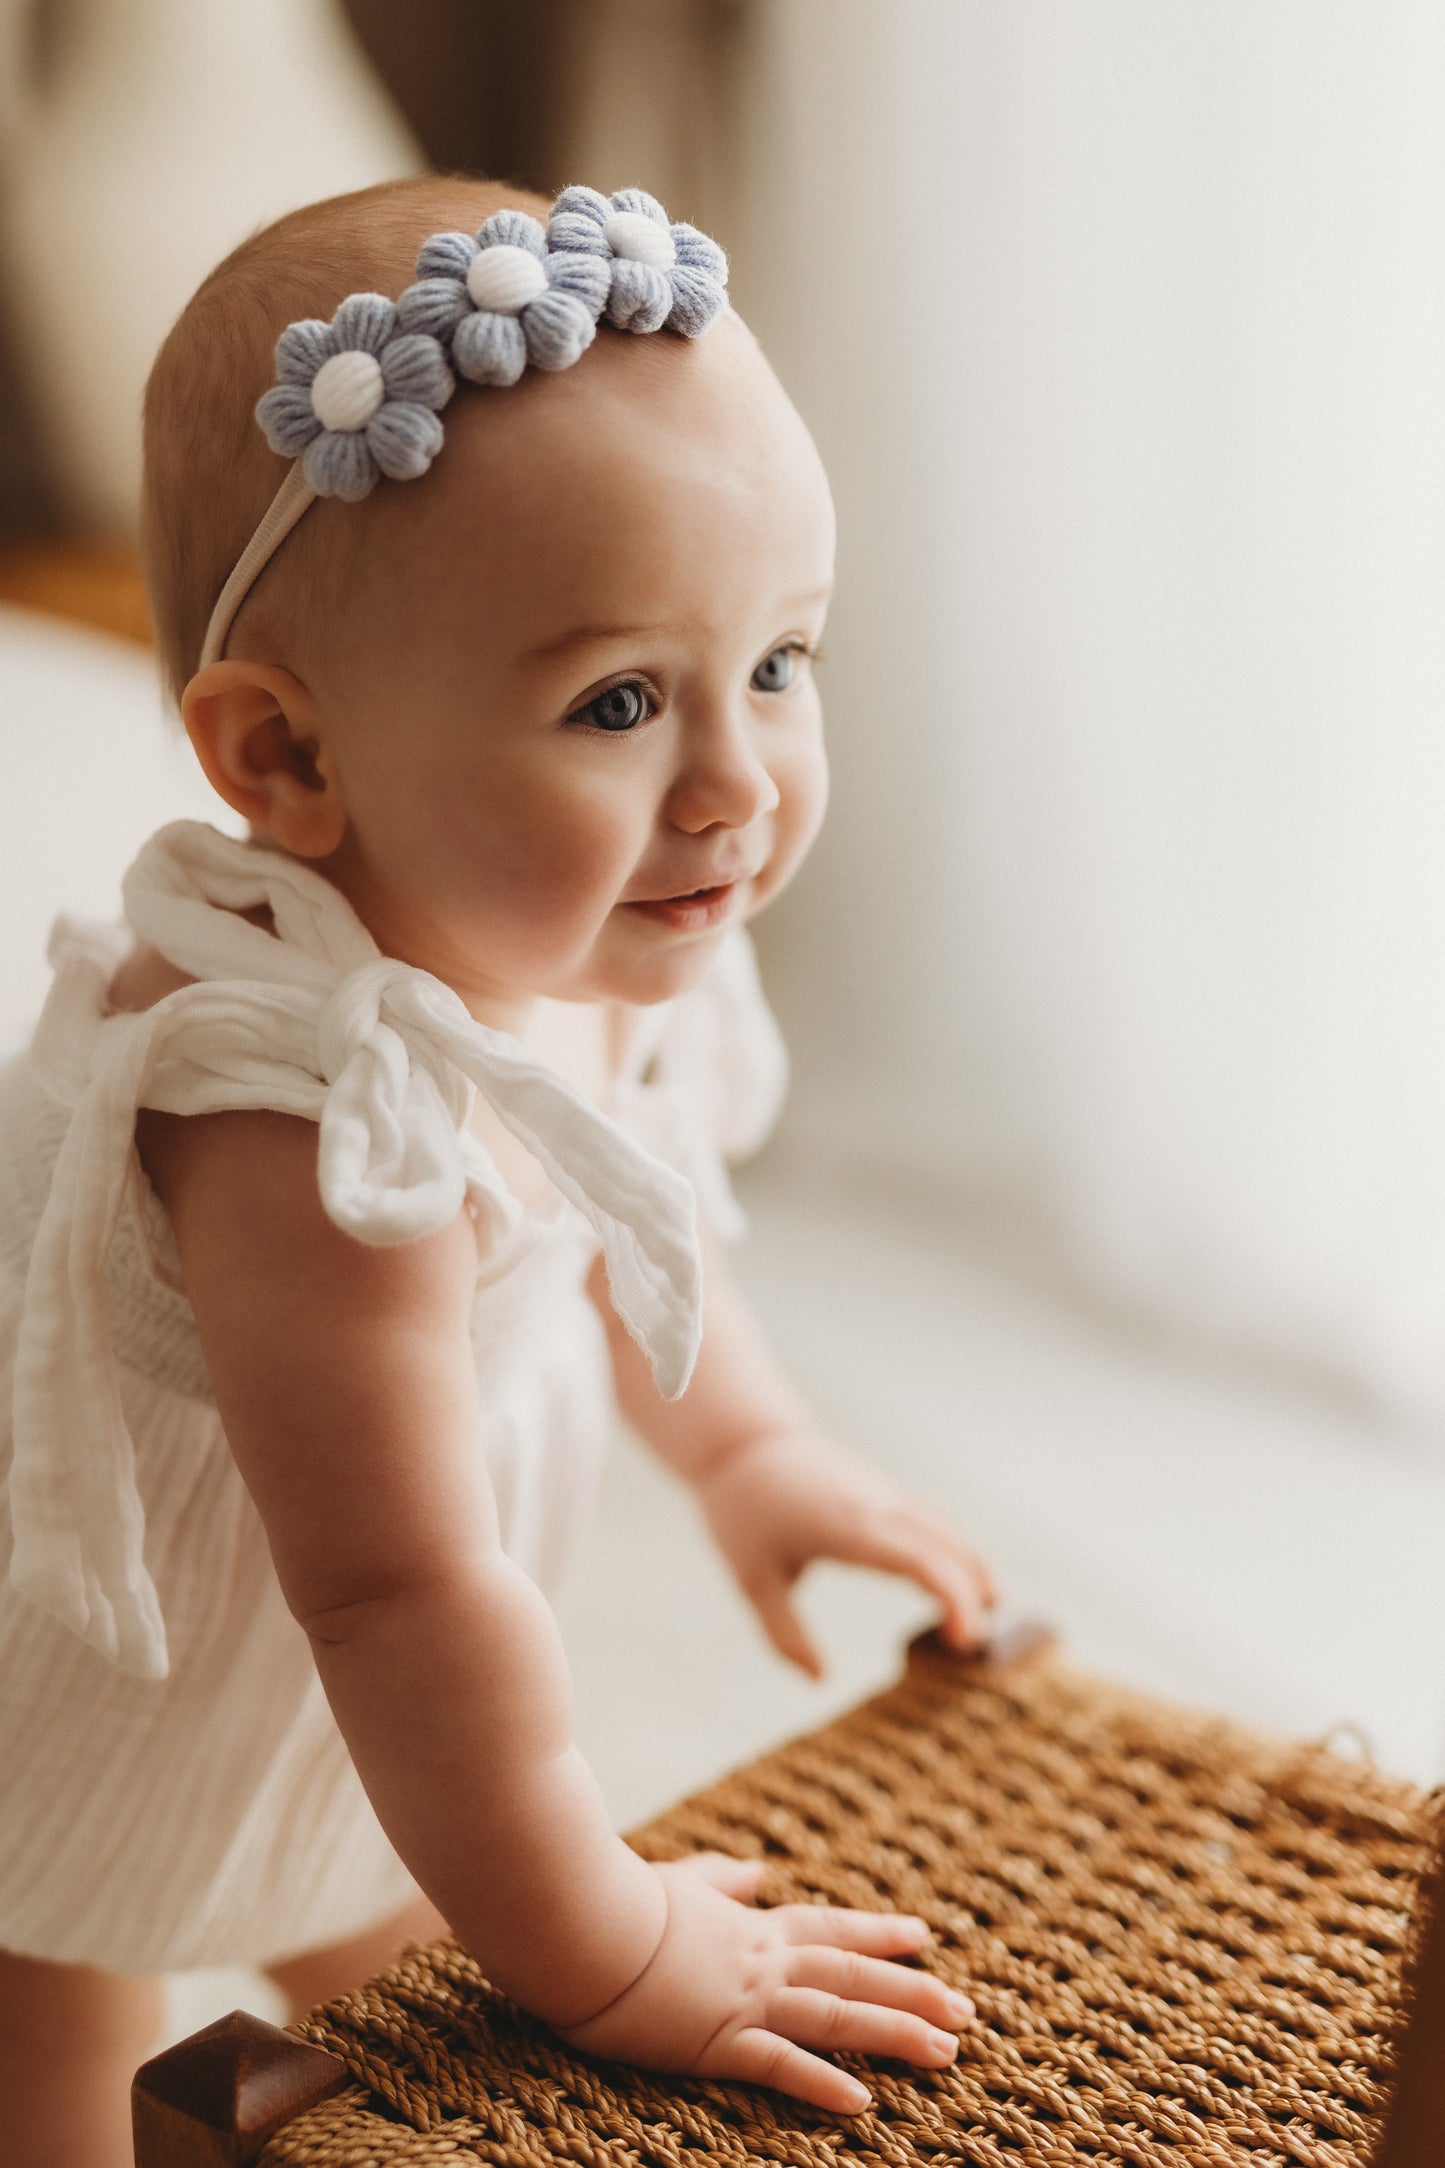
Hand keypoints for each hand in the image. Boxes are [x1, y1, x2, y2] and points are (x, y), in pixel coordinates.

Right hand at [557, 1852, 971, 2112]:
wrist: (577, 1919)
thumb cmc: (618, 1901)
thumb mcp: (681, 1883)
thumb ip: (723, 1880)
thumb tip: (757, 1870)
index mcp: (750, 1928)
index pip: (830, 1927)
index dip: (880, 1933)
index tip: (926, 1937)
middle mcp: (760, 1961)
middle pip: (851, 1973)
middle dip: (913, 1993)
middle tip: (967, 2012)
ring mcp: (742, 2000)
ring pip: (834, 2015)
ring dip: (893, 2033)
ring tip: (946, 2053)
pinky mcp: (713, 2040)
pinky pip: (777, 2064)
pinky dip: (820, 2081)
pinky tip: (860, 2101)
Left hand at [697, 1430, 995, 1675]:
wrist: (745, 1444)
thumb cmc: (744, 1514)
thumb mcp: (751, 1579)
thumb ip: (784, 1633)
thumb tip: (819, 1680)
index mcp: (848, 1528)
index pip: (918, 1559)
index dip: (951, 1597)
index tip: (963, 1640)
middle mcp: (877, 1506)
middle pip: (945, 1545)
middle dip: (971, 1593)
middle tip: (978, 1648)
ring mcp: (884, 1494)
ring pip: (946, 1528)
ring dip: (974, 1565)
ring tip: (994, 1611)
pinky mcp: (884, 1491)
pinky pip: (934, 1519)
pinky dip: (959, 1548)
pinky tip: (968, 1576)